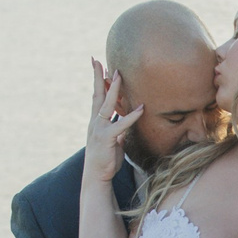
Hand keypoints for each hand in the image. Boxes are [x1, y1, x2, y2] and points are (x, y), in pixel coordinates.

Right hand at [85, 58, 142, 178]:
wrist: (96, 177)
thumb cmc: (105, 161)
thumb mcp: (114, 143)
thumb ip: (119, 133)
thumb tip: (125, 128)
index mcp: (96, 122)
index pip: (97, 97)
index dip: (97, 81)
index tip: (97, 66)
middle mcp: (95, 122)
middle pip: (96, 95)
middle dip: (97, 77)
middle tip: (97, 60)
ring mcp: (99, 130)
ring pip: (106, 105)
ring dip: (113, 89)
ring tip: (118, 74)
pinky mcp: (106, 139)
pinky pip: (121, 125)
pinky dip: (132, 116)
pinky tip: (141, 108)